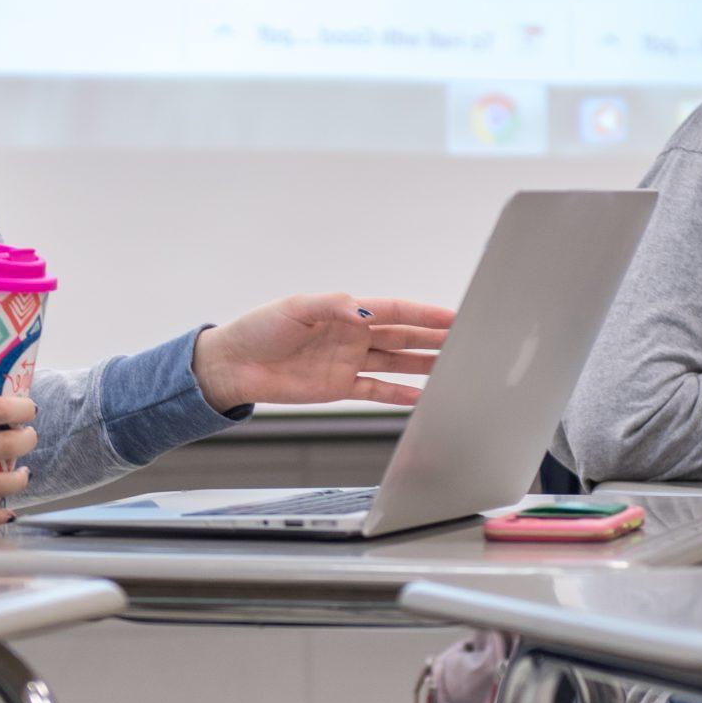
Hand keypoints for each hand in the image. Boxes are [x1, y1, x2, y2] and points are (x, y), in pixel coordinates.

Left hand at [190, 294, 454, 409]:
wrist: (234, 365)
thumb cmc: (260, 329)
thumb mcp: (295, 308)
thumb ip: (333, 306)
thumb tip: (364, 310)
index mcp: (345, 311)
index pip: (395, 311)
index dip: (425, 314)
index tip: (455, 315)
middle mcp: (352, 335)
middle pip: (403, 336)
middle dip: (434, 337)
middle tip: (467, 339)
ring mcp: (348, 361)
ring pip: (396, 362)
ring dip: (424, 364)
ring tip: (454, 366)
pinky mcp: (339, 386)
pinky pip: (377, 389)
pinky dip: (399, 393)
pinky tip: (422, 396)